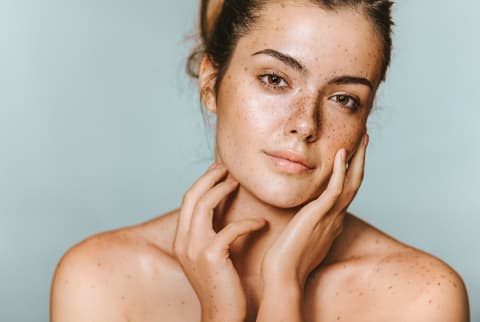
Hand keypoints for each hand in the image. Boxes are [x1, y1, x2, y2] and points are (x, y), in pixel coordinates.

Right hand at [174, 164, 266, 321]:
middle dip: (209, 178)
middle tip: (226, 168)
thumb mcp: (209, 256)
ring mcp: (194, 248)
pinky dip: (248, 222)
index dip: (202, 182)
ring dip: (222, 190)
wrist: (221, 314)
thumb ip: (210, 234)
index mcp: (182, 240)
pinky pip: (230, 228)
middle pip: (191, 196)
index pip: (187, 201)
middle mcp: (183, 241)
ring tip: (238, 183)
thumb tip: (222, 213)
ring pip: (204, 205)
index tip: (218, 172)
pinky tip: (262, 223)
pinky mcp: (211, 256)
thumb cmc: (221, 285)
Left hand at [261, 134, 368, 288]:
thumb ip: (306, 225)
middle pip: (354, 184)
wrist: (283, 275)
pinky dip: (340, 171)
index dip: (351, 172)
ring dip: (357, 160)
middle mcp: (336, 218)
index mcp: (331, 222)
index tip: (351, 155)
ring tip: (362, 140)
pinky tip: (341, 154)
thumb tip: (303, 217)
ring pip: (351, 183)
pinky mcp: (319, 215)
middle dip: (361, 161)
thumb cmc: (286, 260)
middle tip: (365, 140)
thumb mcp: (301, 237)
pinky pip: (334, 190)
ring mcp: (330, 216)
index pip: (345, 192)